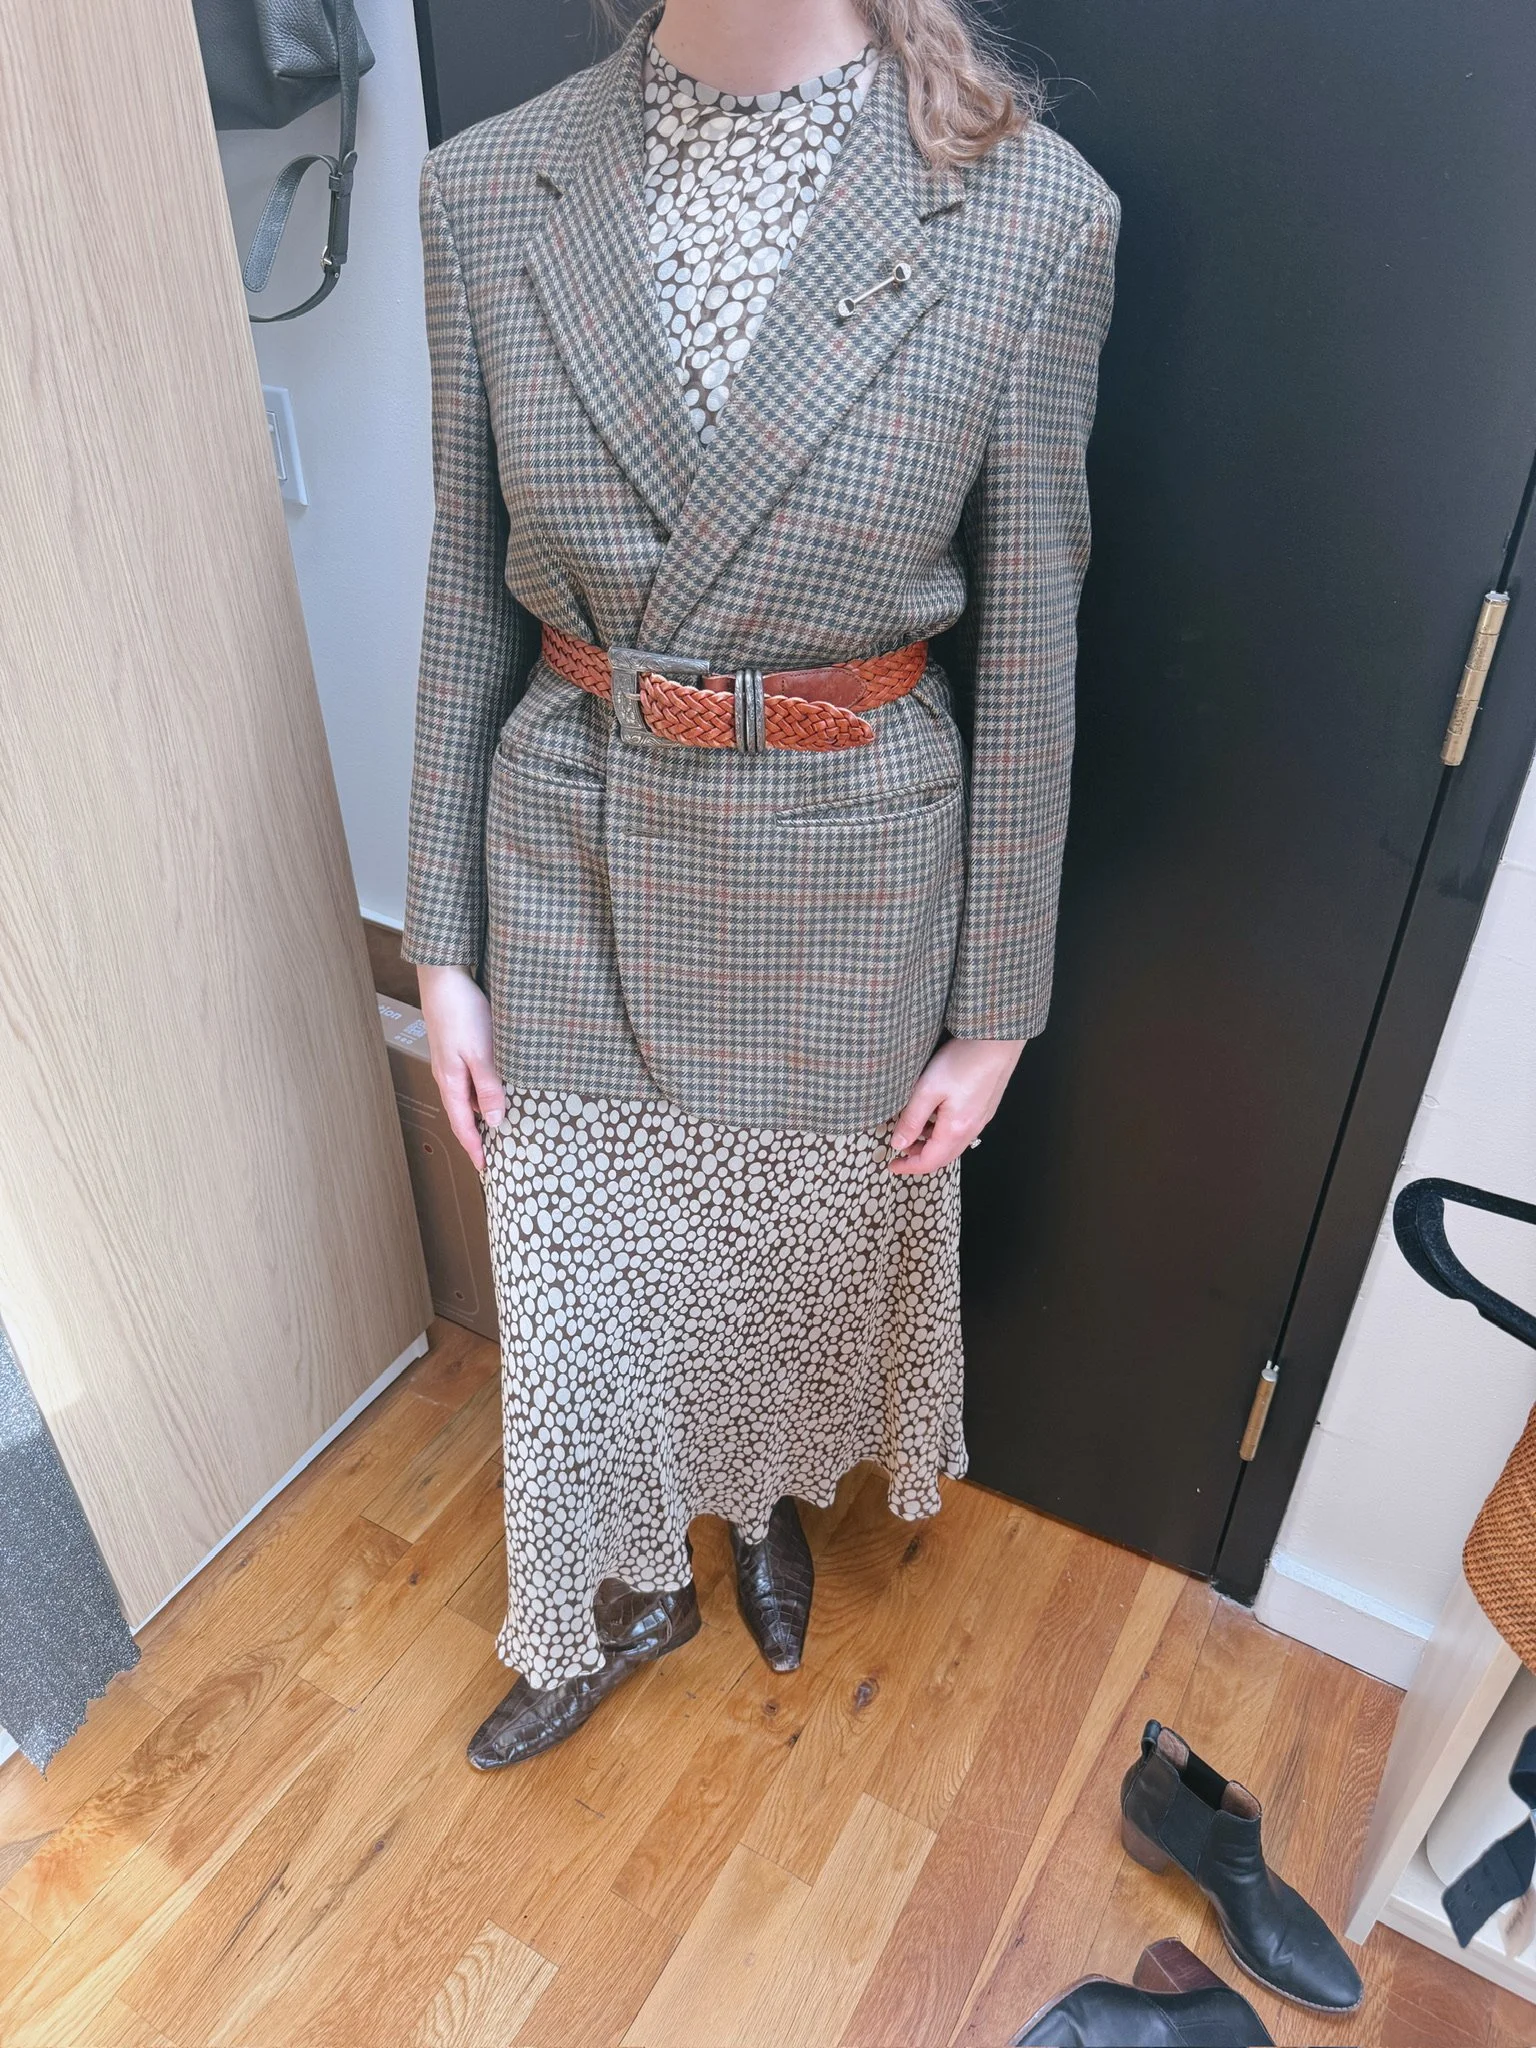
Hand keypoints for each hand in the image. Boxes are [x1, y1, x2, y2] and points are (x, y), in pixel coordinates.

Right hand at [417, 964, 506, 1172]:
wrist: (444, 976)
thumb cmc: (462, 1012)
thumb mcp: (482, 1054)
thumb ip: (489, 1088)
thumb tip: (495, 1122)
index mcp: (452, 1082)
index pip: (464, 1125)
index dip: (475, 1148)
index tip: (485, 1169)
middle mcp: (448, 1075)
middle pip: (463, 1114)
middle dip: (477, 1135)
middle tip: (494, 1153)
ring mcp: (450, 1060)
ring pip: (467, 1096)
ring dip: (480, 1113)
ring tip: (497, 1126)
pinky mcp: (456, 1046)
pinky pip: (469, 1079)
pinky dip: (481, 1091)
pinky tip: (494, 1088)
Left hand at [889, 1036, 1025, 1175]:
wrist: (998, 1040)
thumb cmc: (964, 1061)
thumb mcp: (927, 1089)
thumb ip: (912, 1119)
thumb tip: (899, 1144)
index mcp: (955, 1129)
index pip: (930, 1161)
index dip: (909, 1167)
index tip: (892, 1166)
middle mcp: (972, 1129)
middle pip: (943, 1156)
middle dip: (920, 1158)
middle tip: (900, 1152)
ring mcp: (981, 1118)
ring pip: (953, 1144)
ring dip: (932, 1145)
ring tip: (914, 1133)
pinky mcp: (985, 1107)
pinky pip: (962, 1130)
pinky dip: (944, 1133)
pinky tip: (934, 1117)